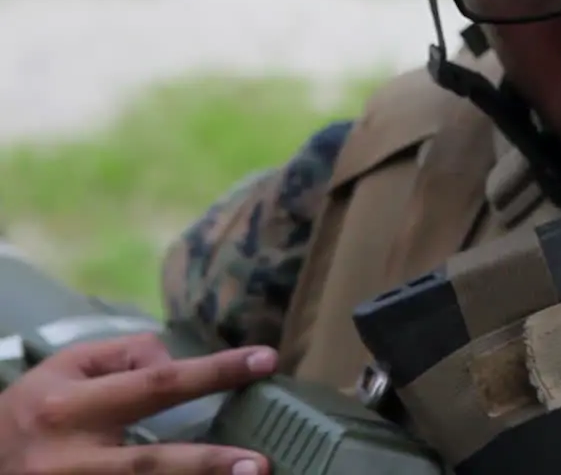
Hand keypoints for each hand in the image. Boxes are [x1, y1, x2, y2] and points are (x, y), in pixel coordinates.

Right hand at [0, 333, 276, 473]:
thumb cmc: (35, 410)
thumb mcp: (67, 368)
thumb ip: (125, 355)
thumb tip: (176, 359)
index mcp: (70, 408)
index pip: (156, 384)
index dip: (214, 372)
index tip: (266, 360)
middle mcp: (71, 460)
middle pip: (150, 464)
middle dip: (207, 466)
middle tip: (261, 465)